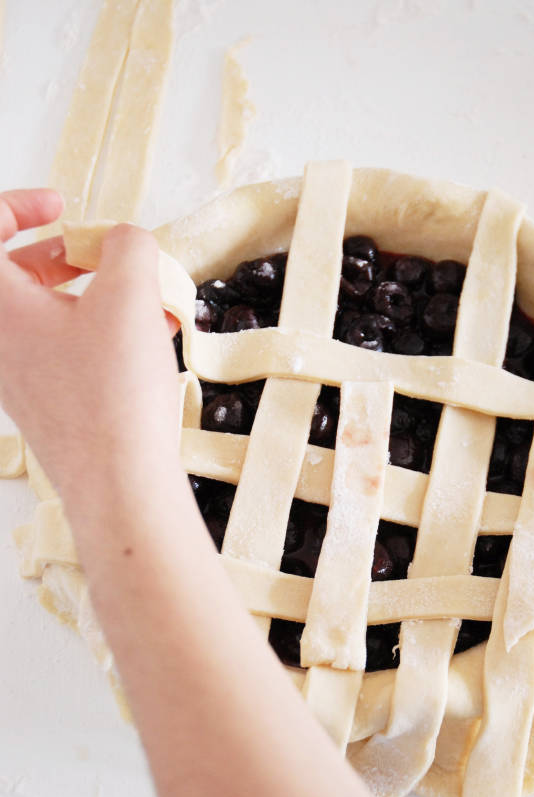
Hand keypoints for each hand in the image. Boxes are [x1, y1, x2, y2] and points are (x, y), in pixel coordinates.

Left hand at [0, 189, 180, 509]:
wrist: (120, 485)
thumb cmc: (113, 393)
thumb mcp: (130, 295)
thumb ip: (127, 245)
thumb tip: (124, 242)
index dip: (17, 207)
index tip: (60, 207)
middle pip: (11, 275)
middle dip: (62, 254)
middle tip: (102, 254)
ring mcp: (15, 376)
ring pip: (43, 314)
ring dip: (91, 296)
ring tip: (147, 301)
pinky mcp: (43, 403)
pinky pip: (61, 350)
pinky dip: (98, 333)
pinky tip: (151, 339)